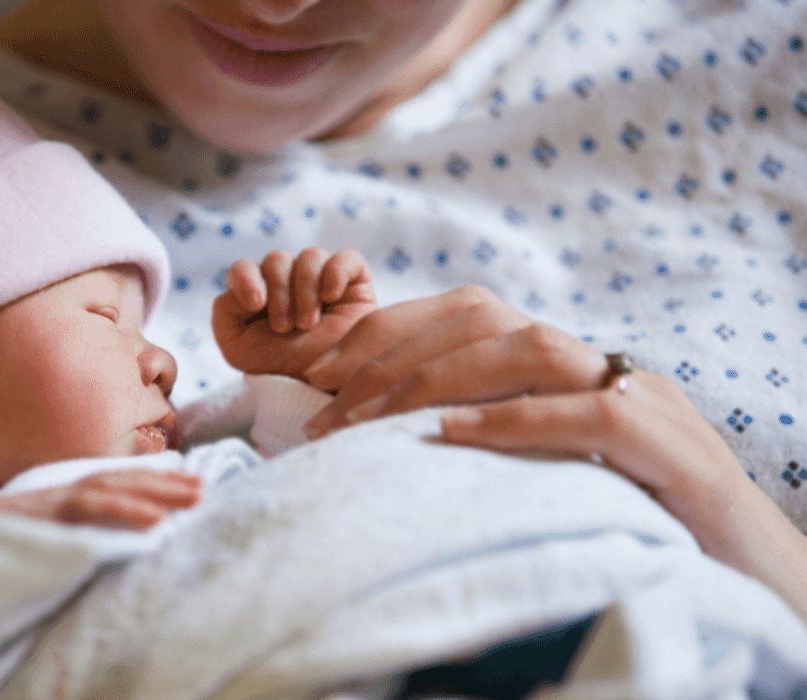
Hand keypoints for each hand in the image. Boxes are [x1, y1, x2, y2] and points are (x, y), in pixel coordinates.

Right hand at [0, 469, 202, 529]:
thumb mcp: (36, 539)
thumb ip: (69, 534)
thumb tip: (109, 544)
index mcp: (60, 500)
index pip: (114, 484)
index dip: (153, 482)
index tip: (191, 486)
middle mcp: (56, 494)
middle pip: (118, 480)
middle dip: (163, 483)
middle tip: (204, 488)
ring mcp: (46, 503)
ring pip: (108, 489)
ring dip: (153, 493)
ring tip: (190, 500)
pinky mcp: (38, 517)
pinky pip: (85, 511)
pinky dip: (121, 511)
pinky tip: (153, 520)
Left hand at [212, 247, 376, 382]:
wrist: (328, 381)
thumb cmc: (282, 364)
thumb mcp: (238, 349)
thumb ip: (223, 313)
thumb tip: (244, 285)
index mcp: (257, 290)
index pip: (243, 267)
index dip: (246, 278)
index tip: (256, 303)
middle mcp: (287, 278)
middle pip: (276, 260)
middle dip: (279, 295)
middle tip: (285, 328)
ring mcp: (320, 275)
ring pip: (309, 256)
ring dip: (306, 292)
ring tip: (309, 324)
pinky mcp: (352, 278)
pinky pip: (344, 257)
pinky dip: (336, 273)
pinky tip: (332, 297)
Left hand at [298, 285, 801, 581]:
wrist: (746, 566)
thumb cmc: (631, 514)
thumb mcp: (547, 463)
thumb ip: (489, 431)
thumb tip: (390, 430)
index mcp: (569, 364)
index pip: (468, 312)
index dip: (388, 331)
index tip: (321, 371)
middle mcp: (604, 364)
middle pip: (487, 319)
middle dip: (392, 359)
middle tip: (326, 414)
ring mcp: (645, 398)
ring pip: (534, 350)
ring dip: (437, 380)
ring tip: (368, 422)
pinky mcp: (675, 452)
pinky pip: (592, 415)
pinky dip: (516, 420)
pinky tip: (452, 434)